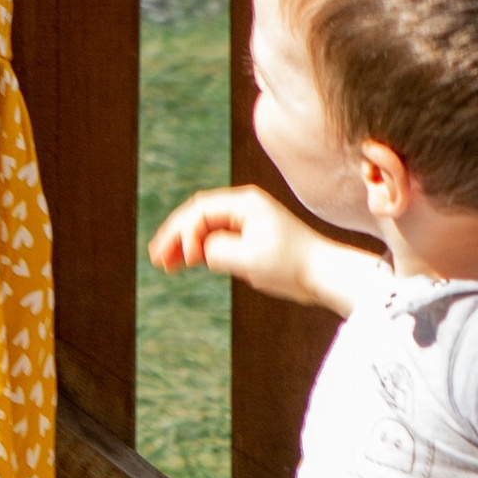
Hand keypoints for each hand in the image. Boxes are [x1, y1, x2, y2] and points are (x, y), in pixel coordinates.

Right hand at [150, 184, 360, 304]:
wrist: (322, 274)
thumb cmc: (291, 264)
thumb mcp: (249, 260)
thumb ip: (217, 251)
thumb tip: (197, 249)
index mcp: (245, 203)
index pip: (201, 211)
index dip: (185, 233)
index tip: (184, 259)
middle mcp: (243, 206)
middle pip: (197, 215)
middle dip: (175, 235)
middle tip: (156, 256)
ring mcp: (245, 221)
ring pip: (203, 227)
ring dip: (183, 243)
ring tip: (162, 262)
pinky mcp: (247, 237)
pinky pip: (214, 238)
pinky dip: (198, 250)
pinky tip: (183, 262)